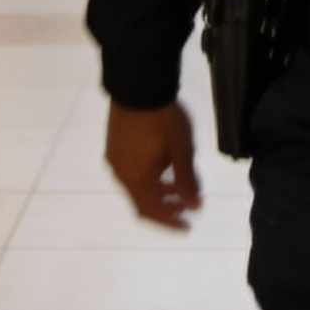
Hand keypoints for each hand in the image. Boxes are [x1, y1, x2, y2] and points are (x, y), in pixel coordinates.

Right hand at [106, 100, 200, 228]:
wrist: (138, 83)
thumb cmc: (162, 117)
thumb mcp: (182, 149)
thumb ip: (187, 181)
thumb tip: (195, 207)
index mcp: (135, 179)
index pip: (152, 213)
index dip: (170, 222)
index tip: (187, 226)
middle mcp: (120, 173)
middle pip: (142, 201)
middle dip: (165, 207)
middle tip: (185, 206)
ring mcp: (115, 157)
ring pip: (136, 184)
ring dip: (158, 189)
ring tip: (177, 184)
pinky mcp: (114, 143)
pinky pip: (131, 169)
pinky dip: (148, 175)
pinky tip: (162, 163)